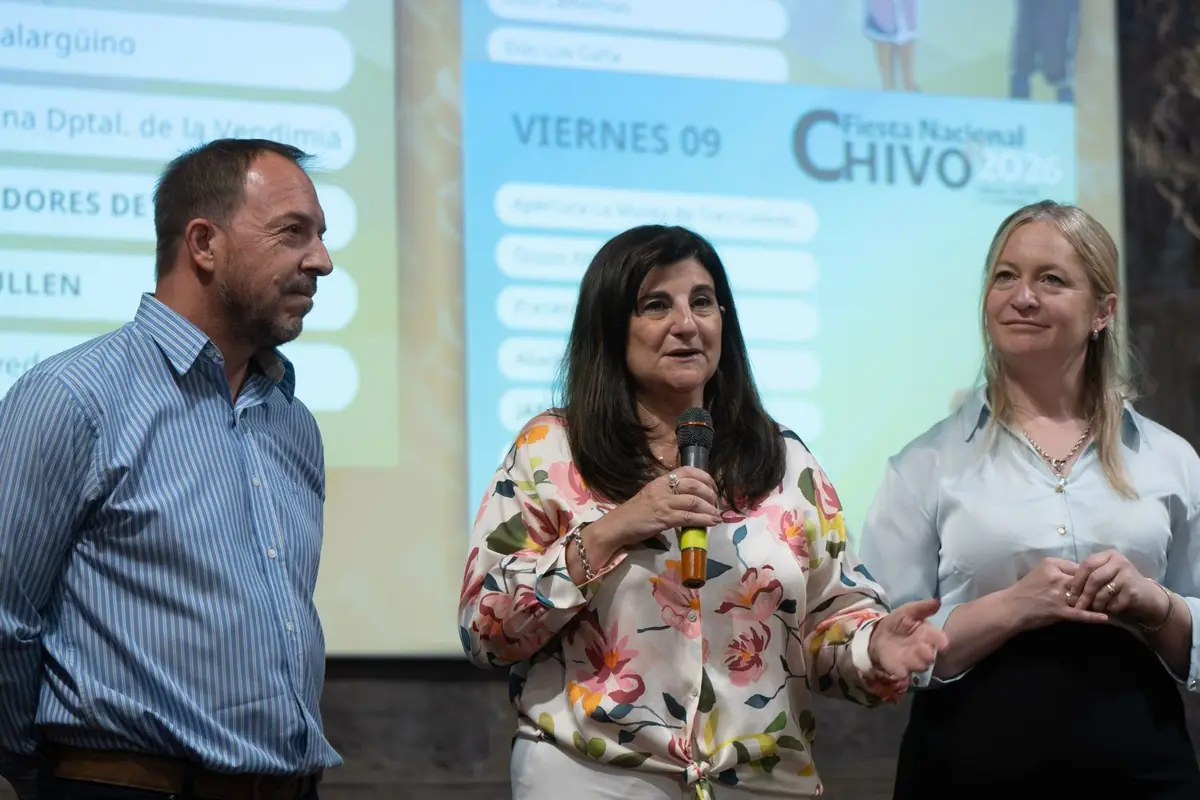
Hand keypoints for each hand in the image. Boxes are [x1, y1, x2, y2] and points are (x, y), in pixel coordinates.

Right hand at [604, 467, 721, 548]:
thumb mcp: (652, 496)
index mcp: (660, 480)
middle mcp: (663, 488)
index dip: (705, 477)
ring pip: (694, 501)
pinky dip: (703, 520)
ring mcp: (663, 503)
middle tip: (716, 504)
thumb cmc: (634, 514)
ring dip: (710, 509)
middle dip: (710, 494)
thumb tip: (692, 500)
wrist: (617, 526)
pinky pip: (688, 517)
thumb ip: (670, 495)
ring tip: (717, 515)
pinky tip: (711, 522)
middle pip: (694, 485)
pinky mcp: (663, 518)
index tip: (713, 488)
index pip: (687, 470)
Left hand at [867, 599, 951, 681]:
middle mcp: (922, 649)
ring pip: (919, 666)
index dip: (941, 642)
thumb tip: (937, 601)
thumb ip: (922, 607)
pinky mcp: (899, 669)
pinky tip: (897, 668)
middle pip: (930, 657)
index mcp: (927, 634)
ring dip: (915, 663)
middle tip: (922, 649)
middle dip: (927, 654)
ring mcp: (911, 660)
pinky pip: (903, 674)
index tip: (942, 644)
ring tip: (907, 655)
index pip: (939, 640)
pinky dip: (901, 672)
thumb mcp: (908, 611)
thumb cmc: (898, 622)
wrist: (879, 634)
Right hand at [1008, 557, 1108, 629]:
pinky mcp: (1058, 611)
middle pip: (1084, 581)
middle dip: (1094, 587)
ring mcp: (1058, 595)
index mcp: (1051, 564)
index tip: (1094, 580)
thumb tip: (1082, 573)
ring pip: (1084, 596)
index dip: (1088, 575)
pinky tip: (1105, 618)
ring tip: (1107, 603)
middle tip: (1104, 591)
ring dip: (1095, 601)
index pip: (1079, 567)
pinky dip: (1093, 616)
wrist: (1011, 607)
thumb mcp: (1040, 571)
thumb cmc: (1026, 589)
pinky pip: (1079, 614)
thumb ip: (1059, 569)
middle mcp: (1056, 577)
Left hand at [1068, 549, 1168, 626]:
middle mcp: (1119, 562)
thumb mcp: (1105, 574)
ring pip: (1102, 593)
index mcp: (1109, 555)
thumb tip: (1066, 586)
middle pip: (1094, 578)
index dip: (1076, 579)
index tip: (1070, 593)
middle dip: (1083, 594)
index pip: (1087, 564)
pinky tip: (1108, 610)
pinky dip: (1107, 609)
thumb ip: (1090, 575)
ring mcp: (1128, 575)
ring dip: (1095, 604)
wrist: (1147, 596)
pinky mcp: (1133, 591)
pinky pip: (1113, 603)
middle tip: (1077, 605)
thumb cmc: (1119, 584)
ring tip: (1092, 609)